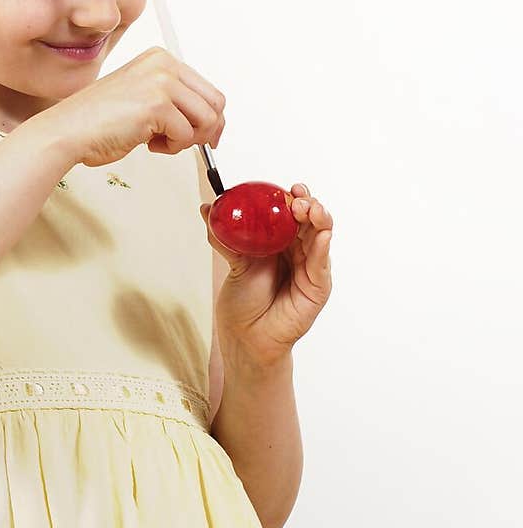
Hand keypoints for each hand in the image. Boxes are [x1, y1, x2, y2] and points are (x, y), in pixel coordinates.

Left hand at [199, 182, 332, 366]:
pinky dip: (323, 246)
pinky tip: (321, 233)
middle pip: (310, 220)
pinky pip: (322, 263)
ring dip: (318, 218)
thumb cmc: (243, 302)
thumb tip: (206, 208)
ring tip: (309, 209)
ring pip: (320, 236)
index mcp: (280, 242)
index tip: (285, 190)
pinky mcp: (317, 287)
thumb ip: (223, 235)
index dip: (291, 199)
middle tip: (296, 198)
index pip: (291, 213)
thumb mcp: (233, 261)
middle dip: (307, 204)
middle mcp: (298, 251)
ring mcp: (310, 267)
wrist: (245, 337)